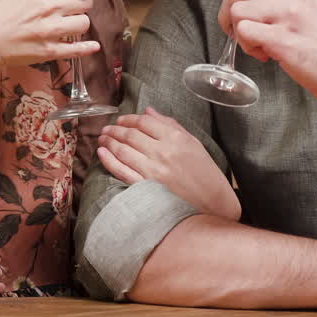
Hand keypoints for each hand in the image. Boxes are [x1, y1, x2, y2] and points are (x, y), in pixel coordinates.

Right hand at [0, 0, 111, 74]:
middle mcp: (50, 5)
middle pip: (86, 2)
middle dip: (81, 4)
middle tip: (71, 7)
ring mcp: (51, 29)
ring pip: (84, 23)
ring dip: (78, 23)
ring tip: (66, 24)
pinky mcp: (50, 50)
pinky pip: (78, 48)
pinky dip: (86, 47)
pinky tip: (90, 45)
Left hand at [96, 109, 240, 221]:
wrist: (214, 205)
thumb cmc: (205, 173)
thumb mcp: (193, 143)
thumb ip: (170, 125)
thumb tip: (148, 111)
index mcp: (176, 139)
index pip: (144, 122)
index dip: (129, 118)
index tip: (121, 119)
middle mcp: (163, 153)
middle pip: (130, 135)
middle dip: (115, 129)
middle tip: (107, 129)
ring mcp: (153, 172)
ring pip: (123, 150)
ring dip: (109, 142)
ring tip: (102, 138)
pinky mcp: (146, 188)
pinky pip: (121, 171)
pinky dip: (108, 160)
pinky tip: (101, 153)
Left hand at [218, 0, 316, 107]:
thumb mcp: (304, 2)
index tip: (237, 3)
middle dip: (228, 12)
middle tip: (241, 29)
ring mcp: (290, 14)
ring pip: (237, 11)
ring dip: (238, 32)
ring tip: (257, 42)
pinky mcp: (284, 38)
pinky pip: (245, 33)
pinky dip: (247, 47)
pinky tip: (264, 52)